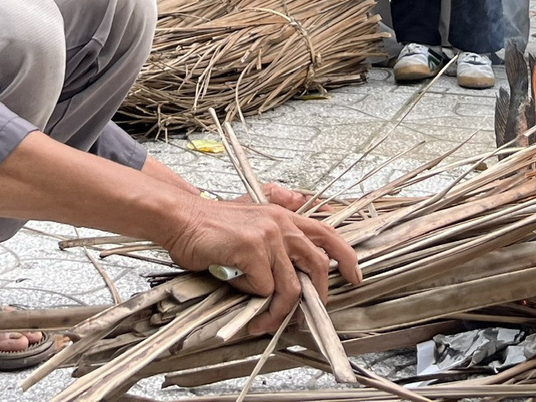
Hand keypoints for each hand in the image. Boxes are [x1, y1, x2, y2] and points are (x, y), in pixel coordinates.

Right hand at [162, 195, 361, 336]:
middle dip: (313, 298)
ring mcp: (268, 235)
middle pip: (317, 266)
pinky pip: (263, 288)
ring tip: (260, 320)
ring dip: (276, 311)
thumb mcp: (249, 219)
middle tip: (298, 317)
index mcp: (283, 214)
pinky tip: (236, 288)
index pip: (326, 234)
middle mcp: (281, 222)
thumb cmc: (211, 227)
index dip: (345, 256)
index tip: (354, 276)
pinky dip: (250, 297)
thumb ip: (273, 233)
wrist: (181, 219)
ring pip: (289, 287)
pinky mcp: (252, 249)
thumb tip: (292, 262)